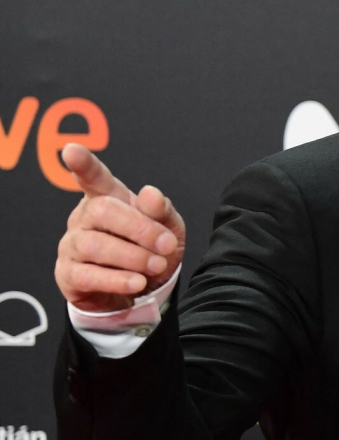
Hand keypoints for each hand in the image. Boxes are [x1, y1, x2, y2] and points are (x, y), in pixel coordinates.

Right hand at [54, 144, 184, 311]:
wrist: (143, 289)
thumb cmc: (151, 249)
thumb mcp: (168, 228)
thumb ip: (161, 210)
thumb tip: (151, 193)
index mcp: (108, 198)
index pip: (94, 177)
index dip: (84, 165)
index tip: (72, 151)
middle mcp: (84, 218)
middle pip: (102, 211)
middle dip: (139, 228)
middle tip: (166, 245)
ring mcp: (72, 245)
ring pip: (94, 244)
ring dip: (132, 257)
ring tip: (156, 265)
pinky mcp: (69, 275)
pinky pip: (88, 275)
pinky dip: (117, 280)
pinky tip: (136, 283)